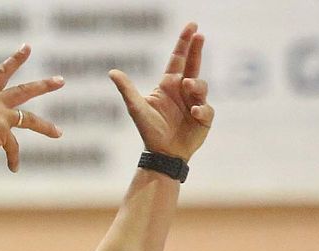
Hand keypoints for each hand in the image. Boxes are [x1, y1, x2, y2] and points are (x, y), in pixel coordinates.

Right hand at [0, 45, 64, 172]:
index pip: (1, 73)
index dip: (15, 59)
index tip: (28, 47)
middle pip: (23, 91)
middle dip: (44, 85)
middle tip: (61, 80)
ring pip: (28, 119)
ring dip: (46, 126)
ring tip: (59, 133)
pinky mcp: (0, 132)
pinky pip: (13, 146)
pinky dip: (14, 158)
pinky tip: (14, 168)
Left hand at [109, 22, 213, 161]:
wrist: (162, 155)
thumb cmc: (149, 131)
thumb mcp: (136, 108)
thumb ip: (127, 89)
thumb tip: (112, 72)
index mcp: (169, 85)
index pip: (178, 59)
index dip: (184, 42)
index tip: (192, 27)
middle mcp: (183, 91)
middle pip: (193, 65)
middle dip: (196, 49)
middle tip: (199, 35)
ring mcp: (195, 103)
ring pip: (201, 86)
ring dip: (196, 85)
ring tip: (188, 87)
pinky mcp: (204, 118)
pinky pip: (207, 108)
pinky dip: (201, 109)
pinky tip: (194, 113)